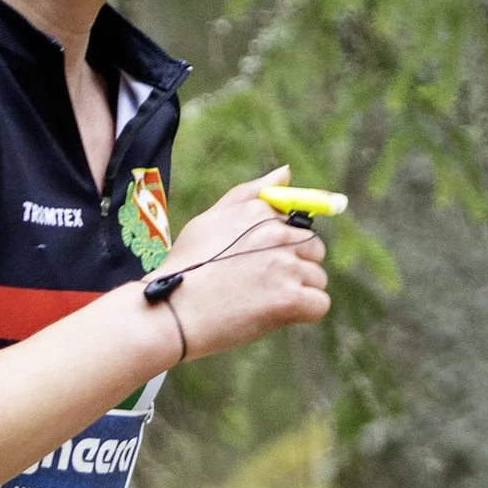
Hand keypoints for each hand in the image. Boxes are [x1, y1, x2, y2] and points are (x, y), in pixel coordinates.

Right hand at [155, 166, 329, 362]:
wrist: (168, 312)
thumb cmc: (184, 269)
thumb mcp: (208, 220)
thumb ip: (250, 193)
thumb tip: (286, 172)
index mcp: (258, 212)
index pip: (297, 224)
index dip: (282, 247)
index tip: (259, 263)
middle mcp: (276, 233)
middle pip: (314, 249)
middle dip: (295, 268)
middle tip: (258, 286)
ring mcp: (284, 266)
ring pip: (317, 278)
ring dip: (297, 293)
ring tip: (259, 302)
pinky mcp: (289, 299)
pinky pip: (319, 304)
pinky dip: (301, 314)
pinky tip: (272, 315)